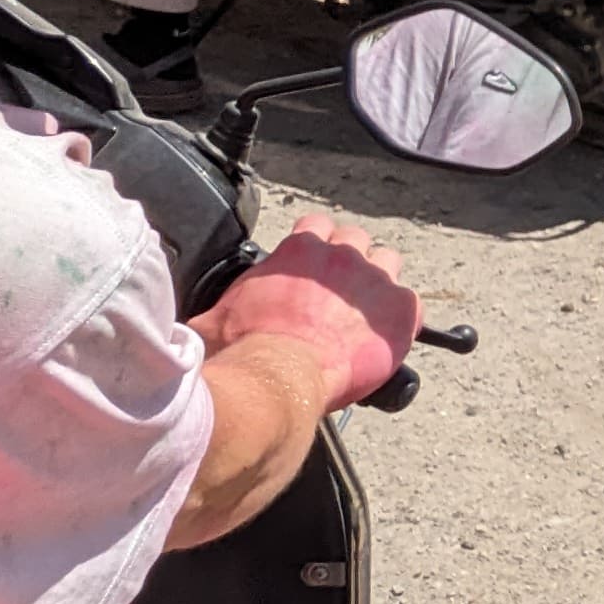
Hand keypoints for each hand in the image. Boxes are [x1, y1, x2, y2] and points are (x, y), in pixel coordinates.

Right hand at [193, 215, 420, 409]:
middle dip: (351, 262)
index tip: (314, 266)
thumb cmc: (241, 350)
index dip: (318, 245)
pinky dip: (402, 320)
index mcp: (300, 250)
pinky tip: (386, 339)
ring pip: (389, 264)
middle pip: (358, 241)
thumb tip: (191, 318)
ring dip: (379, 284)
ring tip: (365, 314)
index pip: (317, 226)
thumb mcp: (216, 317)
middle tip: (339, 295)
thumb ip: (219, 305)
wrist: (276, 377)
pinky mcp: (401, 311)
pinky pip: (413, 307)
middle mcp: (342, 256)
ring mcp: (375, 281)